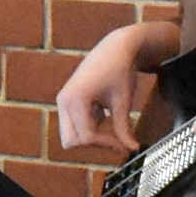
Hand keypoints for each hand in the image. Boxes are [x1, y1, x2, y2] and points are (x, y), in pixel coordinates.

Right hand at [56, 27, 147, 153]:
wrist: (115, 48)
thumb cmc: (119, 70)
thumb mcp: (123, 102)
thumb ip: (124, 128)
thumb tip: (132, 148)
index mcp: (75, 100)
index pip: (87, 137)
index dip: (107, 144)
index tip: (124, 145)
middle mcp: (64, 101)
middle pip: (70, 141)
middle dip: (92, 144)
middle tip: (115, 140)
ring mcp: (63, 101)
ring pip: (71, 134)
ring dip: (90, 134)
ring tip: (110, 119)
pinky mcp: (67, 101)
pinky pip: (74, 124)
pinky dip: (89, 125)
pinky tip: (102, 110)